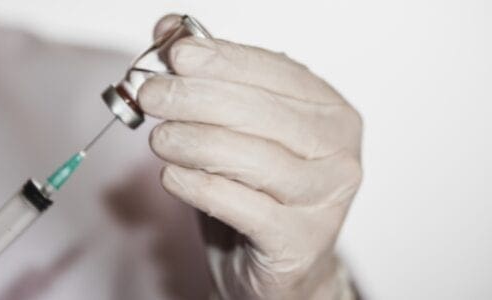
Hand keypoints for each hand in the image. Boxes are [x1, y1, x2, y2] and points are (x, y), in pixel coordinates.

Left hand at [140, 15, 362, 298]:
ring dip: (194, 142)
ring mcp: (324, 200)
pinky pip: (243, 207)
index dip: (223, 60)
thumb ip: (209, 78)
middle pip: (262, 114)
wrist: (278, 267)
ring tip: (158, 138)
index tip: (176, 54)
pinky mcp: (299, 242)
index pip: (276, 73)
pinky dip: (201, 187)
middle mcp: (339, 154)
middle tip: (152, 94)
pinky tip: (172, 176)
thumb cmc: (258, 193)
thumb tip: (170, 29)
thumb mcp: (234, 130)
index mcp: (331, 114)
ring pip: (252, 159)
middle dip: (197, 98)